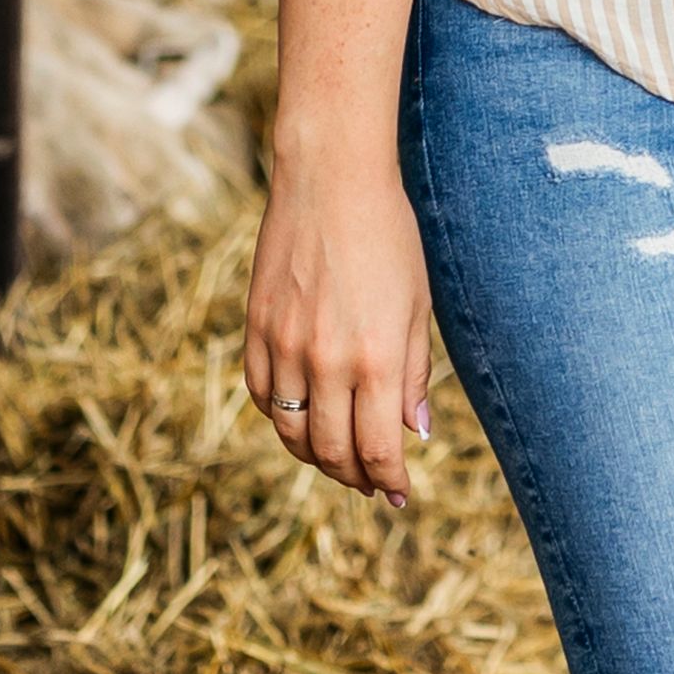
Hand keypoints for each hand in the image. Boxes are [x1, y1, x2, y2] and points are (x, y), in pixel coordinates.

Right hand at [238, 157, 440, 499]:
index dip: (389, 480)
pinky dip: (281, 418)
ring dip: (315, 457)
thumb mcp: (417, 305)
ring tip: (338, 458)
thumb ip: (412, 374)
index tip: (399, 494)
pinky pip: (263, 396)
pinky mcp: (256, 328)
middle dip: (354, 477)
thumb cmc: (388, 236)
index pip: (378, 449)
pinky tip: (302, 416)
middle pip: (331, 451)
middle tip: (370, 482)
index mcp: (376, 357)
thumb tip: (414, 434)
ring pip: (291, 432)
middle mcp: (326, 360)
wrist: (330, 179)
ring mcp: (284, 345)